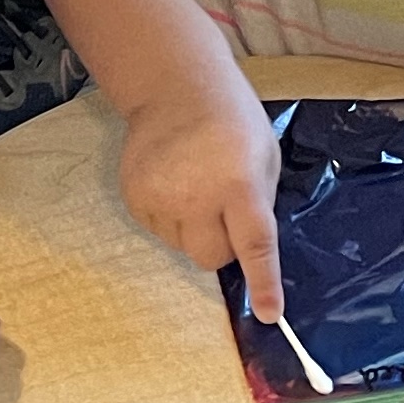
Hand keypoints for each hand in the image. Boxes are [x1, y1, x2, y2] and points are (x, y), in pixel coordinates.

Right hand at [117, 85, 285, 321]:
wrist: (176, 89)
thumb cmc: (232, 123)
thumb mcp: (265, 157)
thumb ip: (260, 204)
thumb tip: (249, 250)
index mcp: (239, 184)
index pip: (254, 244)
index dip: (263, 281)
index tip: (269, 313)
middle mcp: (196, 196)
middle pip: (210, 257)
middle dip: (222, 246)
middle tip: (224, 211)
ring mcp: (160, 198)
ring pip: (182, 246)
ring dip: (193, 228)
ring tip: (194, 186)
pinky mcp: (135, 198)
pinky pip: (158, 231)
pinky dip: (169, 218)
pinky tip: (173, 184)